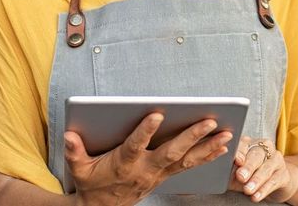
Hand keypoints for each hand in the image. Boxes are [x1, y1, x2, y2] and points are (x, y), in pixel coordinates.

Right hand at [64, 112, 233, 205]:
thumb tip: (70, 135)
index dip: (145, 131)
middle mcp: (145, 169)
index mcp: (123, 164)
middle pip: (171, 151)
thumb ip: (74, 152)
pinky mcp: (166, 175)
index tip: (157, 114)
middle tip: (209, 121)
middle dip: (191, 136)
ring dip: (208, 146)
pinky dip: (207, 156)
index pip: (135, 146)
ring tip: (227, 133)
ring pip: (187, 159)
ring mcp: (159, 173)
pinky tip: (223, 146)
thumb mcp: (78, 169)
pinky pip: (190, 165)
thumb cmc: (92, 184)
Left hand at [230, 136, 297, 202]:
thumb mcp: (235, 171)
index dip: (240, 152)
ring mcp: (276, 160)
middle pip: (257, 155)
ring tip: (248, 190)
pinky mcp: (284, 173)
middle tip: (241, 177)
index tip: (236, 161)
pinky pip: (274, 181)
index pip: (243, 145)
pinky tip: (256, 196)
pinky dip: (264, 189)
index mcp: (249, 143)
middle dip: (248, 167)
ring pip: (266, 168)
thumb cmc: (247, 175)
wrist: (270, 183)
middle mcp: (264, 148)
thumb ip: (229, 169)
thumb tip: (220, 170)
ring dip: (256, 180)